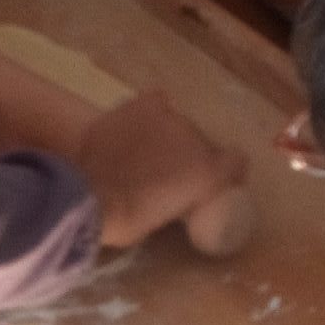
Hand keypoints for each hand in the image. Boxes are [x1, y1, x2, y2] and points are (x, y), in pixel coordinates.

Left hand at [75, 93, 248, 249]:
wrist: (88, 195)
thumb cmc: (127, 220)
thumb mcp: (165, 218)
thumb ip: (180, 198)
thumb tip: (174, 193)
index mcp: (208, 173)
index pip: (236, 162)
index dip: (228, 172)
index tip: (215, 182)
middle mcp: (196, 138)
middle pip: (202, 142)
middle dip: (189, 156)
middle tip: (167, 172)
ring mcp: (168, 118)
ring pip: (178, 123)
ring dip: (167, 137)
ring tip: (145, 151)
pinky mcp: (140, 105)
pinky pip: (156, 103)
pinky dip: (149, 115)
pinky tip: (136, 126)